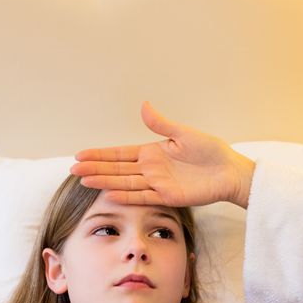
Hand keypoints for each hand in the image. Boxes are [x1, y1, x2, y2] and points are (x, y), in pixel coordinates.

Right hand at [71, 100, 255, 207]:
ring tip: (84, 181)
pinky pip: (142, 196)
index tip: (80, 155)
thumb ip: (161, 124)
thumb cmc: (211, 151)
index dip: (100, 154)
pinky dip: (126, 196)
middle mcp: (150, 169)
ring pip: (125, 183)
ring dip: (104, 181)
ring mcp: (157, 184)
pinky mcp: (167, 197)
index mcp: (152, 152)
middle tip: (73, 170)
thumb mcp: (184, 134)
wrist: (229, 172)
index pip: (120, 153)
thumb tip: (143, 105)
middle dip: (95, 169)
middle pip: (117, 169)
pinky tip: (109, 194)